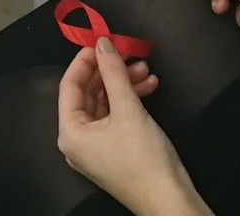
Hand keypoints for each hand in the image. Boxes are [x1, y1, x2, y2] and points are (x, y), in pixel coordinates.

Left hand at [56, 41, 203, 214]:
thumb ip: (113, 72)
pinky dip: (130, 101)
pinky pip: (115, 117)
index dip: (85, 60)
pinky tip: (149, 87)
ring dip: (124, 84)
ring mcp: (95, 148)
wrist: (170, 200)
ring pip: (105, 104)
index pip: (69, 85)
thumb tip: (102, 42)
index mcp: (69, 132)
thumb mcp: (128, 109)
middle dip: (110, 72)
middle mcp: (77, 141)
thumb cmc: (143, 156)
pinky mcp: (114, 152)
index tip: (103, 40)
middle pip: (88, 93)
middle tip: (130, 54)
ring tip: (146, 70)